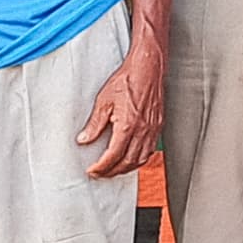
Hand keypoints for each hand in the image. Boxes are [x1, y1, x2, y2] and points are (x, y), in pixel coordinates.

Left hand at [75, 35, 167, 179]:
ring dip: (126, 168)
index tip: (92, 170)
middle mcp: (142, 131)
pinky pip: (149, 151)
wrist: (148, 68)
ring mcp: (152, 130)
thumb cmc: (127, 80)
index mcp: (128, 126)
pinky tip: (131, 158)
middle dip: (112, 172)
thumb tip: (84, 139)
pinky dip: (139, 159)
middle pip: (127, 162)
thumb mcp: (104, 100)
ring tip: (113, 169)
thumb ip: (94, 124)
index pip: (113, 156)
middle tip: (100, 174)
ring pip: (140, 160)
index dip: (101, 167)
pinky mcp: (157, 127)